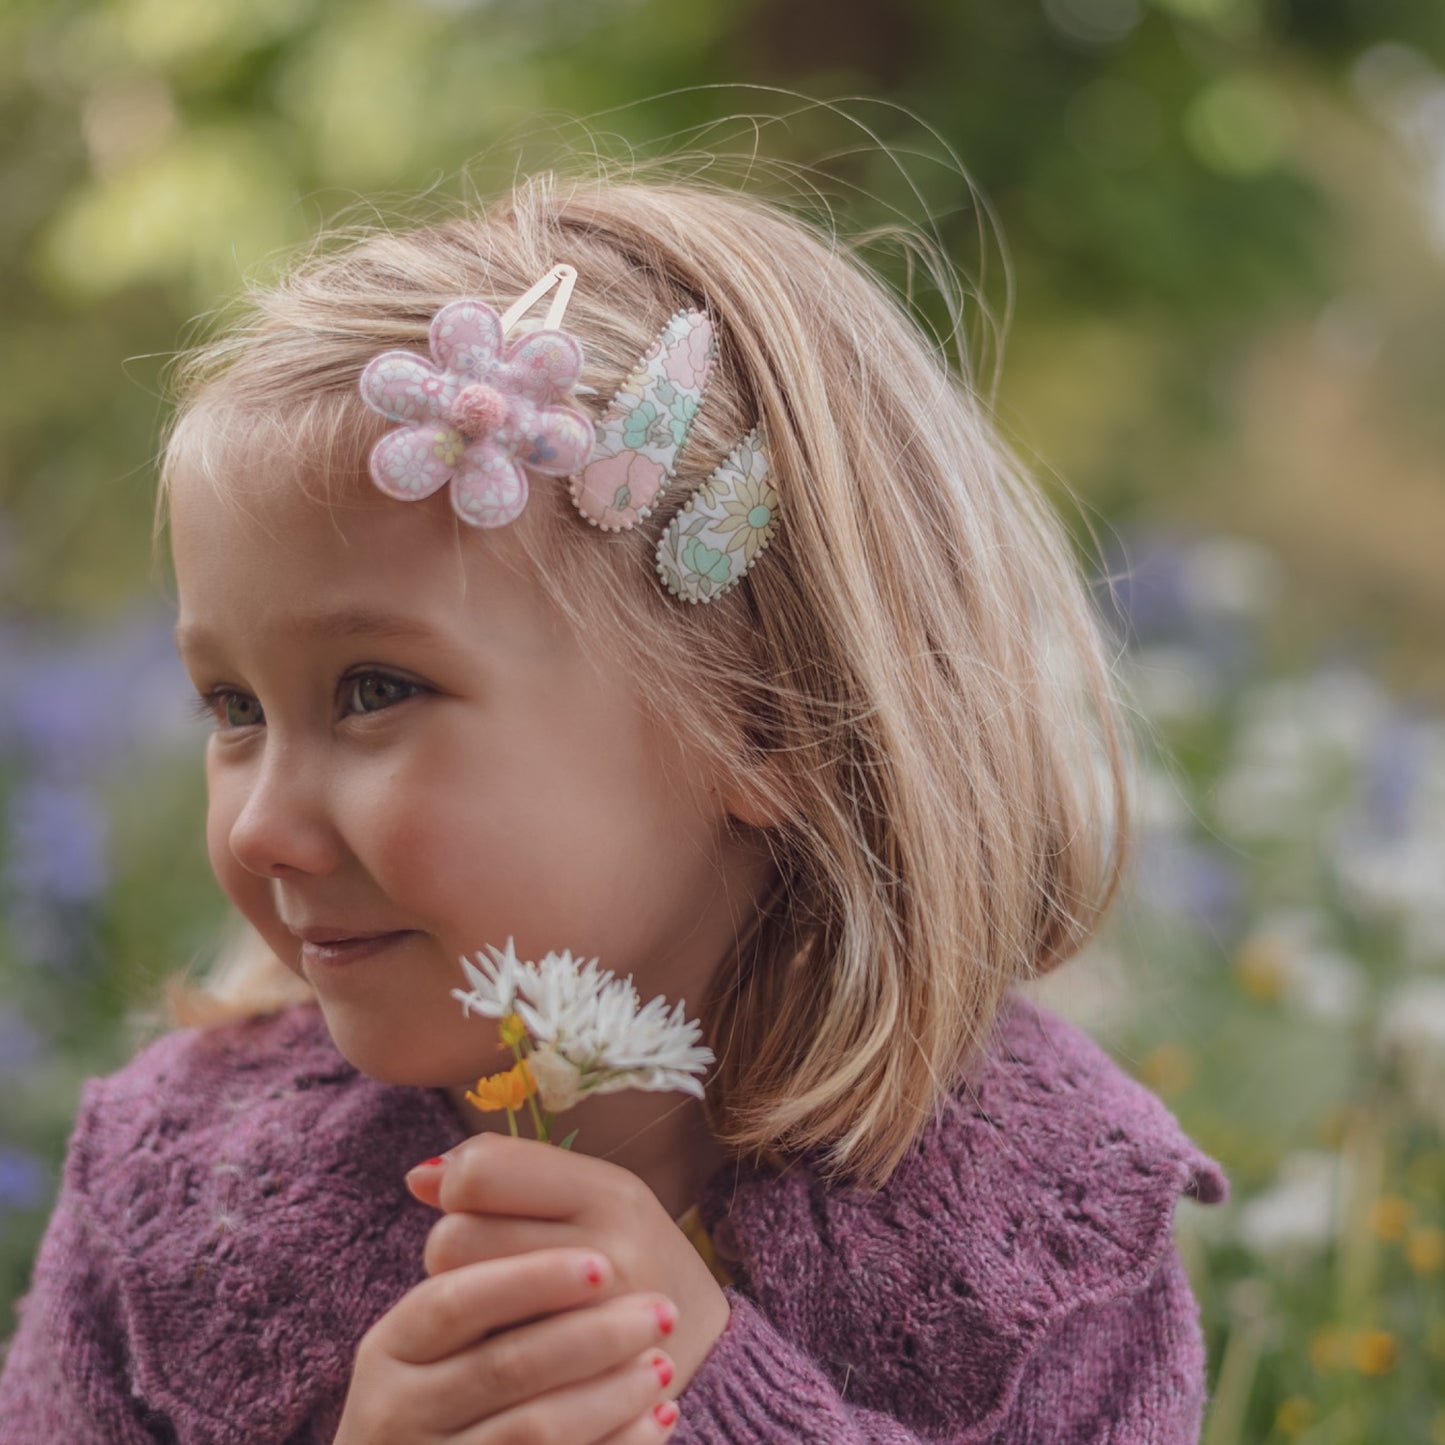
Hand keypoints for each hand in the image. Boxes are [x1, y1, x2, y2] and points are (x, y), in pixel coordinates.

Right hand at [333, 1245, 679, 1442]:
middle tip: (660, 1311)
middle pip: (503, 1366)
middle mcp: (396, 1409)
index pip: (457, 1299)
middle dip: (589, 1339)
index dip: (529, 1280)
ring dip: (609, 1395)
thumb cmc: (457, 1370)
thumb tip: (434, 1173)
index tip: (603, 1262)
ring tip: (662, 1363)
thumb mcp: (450, 1317)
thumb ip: (470, 1241)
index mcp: (392, 1346)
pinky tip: (657, 1418)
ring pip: (532, 1430)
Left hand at [407, 1134, 731, 1401]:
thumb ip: (511, 1174)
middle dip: (452, 1251)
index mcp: (609, 1193)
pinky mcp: (575, 1385)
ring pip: (457, 1302)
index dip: (458, 1187)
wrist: (710, 1349)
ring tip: (494, 1304)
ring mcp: (594, 1326)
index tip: (478, 1205)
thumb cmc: (631, 1255)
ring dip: (458, 1303)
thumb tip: (418, 1175)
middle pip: (455, 1237)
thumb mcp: (593, 1195)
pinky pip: (481, 1361)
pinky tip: (501, 1348)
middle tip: (483, 1264)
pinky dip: (475, 1355)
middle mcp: (607, 1252)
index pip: (480, 1172)